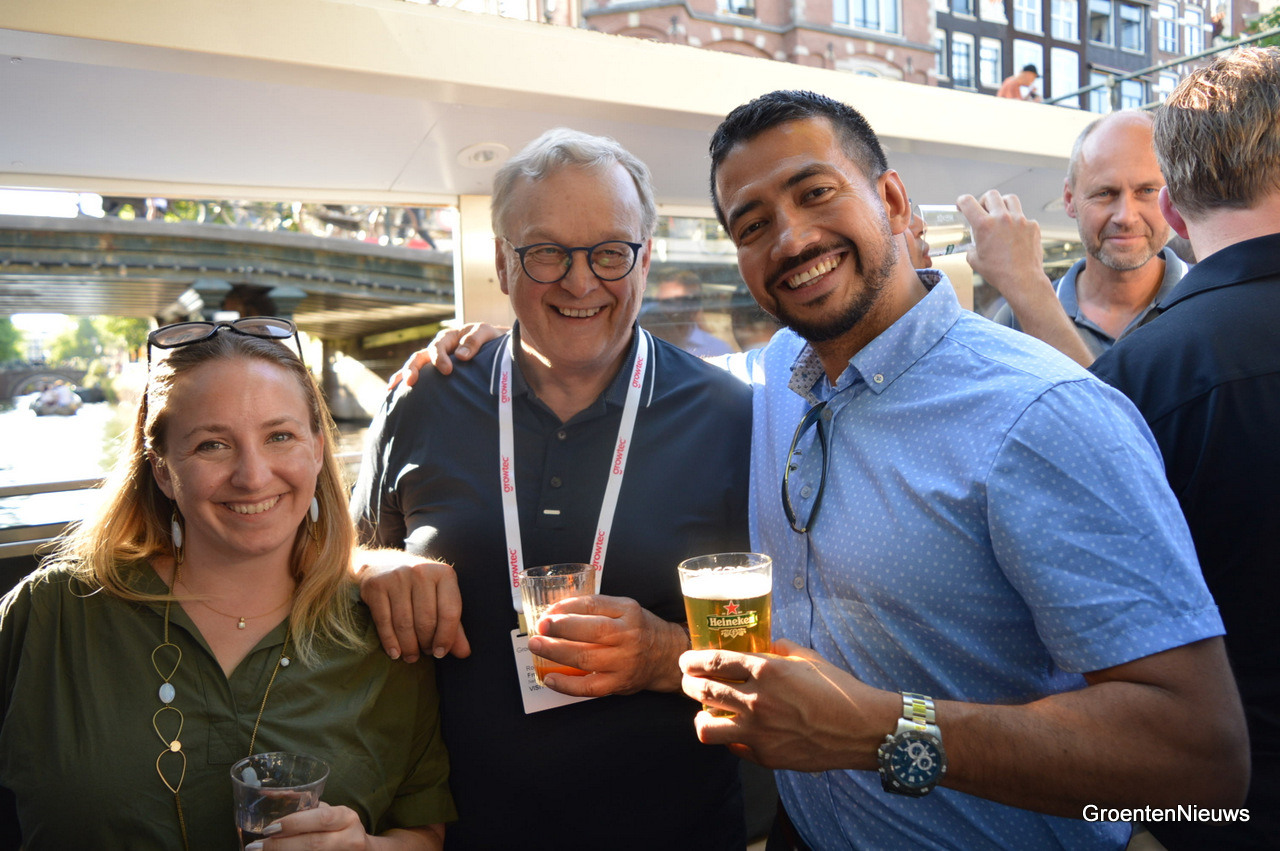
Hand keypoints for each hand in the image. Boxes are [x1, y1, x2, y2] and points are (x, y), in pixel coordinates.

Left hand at [247, 804, 443, 849]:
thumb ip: (307, 809)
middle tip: (255, 847)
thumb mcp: (332, 814)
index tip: (269, 828)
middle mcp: (351, 839)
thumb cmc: (342, 830)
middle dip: (281, 847)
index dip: (295, 824)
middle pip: (314, 845)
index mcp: (347, 818)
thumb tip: (267, 796)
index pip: (322, 819)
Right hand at [355, 548, 468, 661]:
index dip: (446, 637)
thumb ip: (454, 625)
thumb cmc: (419, 587)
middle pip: (426, 620)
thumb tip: (464, 653)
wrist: (382, 565)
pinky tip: (395, 653)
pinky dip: (390, 642)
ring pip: (404, 624)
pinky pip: (384, 622)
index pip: (450, 611)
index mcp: (443, 573)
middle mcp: (420, 571)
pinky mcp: (376, 586)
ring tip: (411, 656)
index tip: (441, 653)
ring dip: (409, 646)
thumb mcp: (440, 598)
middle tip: (426, 652)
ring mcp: (397, 577)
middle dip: (426, 643)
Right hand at [386, 323, 506, 388]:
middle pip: (419, 357)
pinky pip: (419, 377)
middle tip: (411, 382)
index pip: (438, 346)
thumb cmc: (491, 338)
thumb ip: (474, 340)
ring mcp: (434, 361)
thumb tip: (460, 356)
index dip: (440, 358)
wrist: (495, 347)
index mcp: (448, 337)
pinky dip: (404, 382)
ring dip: (403, 376)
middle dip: (413, 368)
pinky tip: (393, 393)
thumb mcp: (486, 333)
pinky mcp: (435, 373)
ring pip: (414, 367)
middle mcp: (438, 348)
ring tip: (393, 388)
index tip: (447, 370)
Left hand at [528, 595, 690, 695]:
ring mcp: (624, 662)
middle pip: (591, 630)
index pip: (594, 605)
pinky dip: (567, 684)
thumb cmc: (640, 630)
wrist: (667, 656)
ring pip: (587, 658)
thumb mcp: (626, 609)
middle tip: (540, 627)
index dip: (568, 607)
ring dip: (557, 652)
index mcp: (628, 612)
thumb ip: (598, 607)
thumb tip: (558, 609)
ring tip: (537, 646)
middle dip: (561, 628)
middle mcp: (628, 636)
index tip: (549, 611)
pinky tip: (550, 678)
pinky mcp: (618, 684)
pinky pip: (589, 687)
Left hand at [679, 638, 896, 771]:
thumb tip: (767, 645)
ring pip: (706, 727)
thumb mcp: (808, 658)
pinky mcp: (764, 756)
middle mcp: (756, 700)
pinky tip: (736, 731)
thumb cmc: (837, 689)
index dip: (693, 660)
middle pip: (702, 691)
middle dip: (688, 684)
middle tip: (688, 681)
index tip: (685, 660)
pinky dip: (730, 738)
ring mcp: (758, 732)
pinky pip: (733, 747)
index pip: (714, 662)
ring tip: (704, 712)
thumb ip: (780, 649)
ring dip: (700, 717)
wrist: (860, 729)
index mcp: (766, 670)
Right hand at [956, 190, 1047, 295]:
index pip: (968, 202)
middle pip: (991, 195)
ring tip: (1001, 215)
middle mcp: (1002, 218)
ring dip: (1003, 204)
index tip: (962, 205)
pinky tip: (1015, 234)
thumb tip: (974, 245)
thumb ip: (972, 247)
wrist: (1022, 280)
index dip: (962, 201)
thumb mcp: (975, 261)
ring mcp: (1020, 220)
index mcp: (984, 225)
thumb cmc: (998, 272)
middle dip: (984, 201)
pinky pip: (1023, 216)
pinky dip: (1017, 222)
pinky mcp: (1032, 226)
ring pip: (1010, 199)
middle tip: (983, 210)